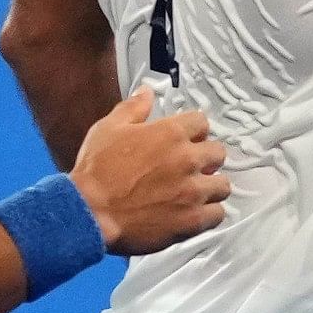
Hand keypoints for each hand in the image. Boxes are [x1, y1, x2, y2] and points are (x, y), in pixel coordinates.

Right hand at [69, 86, 228, 254]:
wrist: (89, 213)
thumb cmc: (97, 171)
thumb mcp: (108, 128)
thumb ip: (133, 108)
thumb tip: (147, 92)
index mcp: (170, 133)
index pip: (202, 122)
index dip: (194, 131)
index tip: (187, 139)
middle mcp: (187, 160)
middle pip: (218, 153)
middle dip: (206, 158)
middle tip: (191, 167)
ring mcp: (192, 192)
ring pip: (222, 185)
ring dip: (210, 187)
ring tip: (195, 192)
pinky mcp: (191, 220)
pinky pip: (217, 215)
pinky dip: (209, 214)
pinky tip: (194, 213)